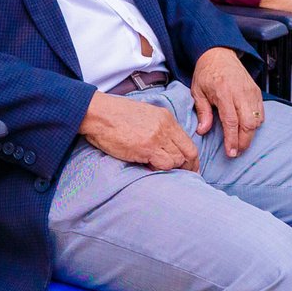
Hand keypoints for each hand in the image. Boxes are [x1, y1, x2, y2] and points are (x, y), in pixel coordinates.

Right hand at [79, 91, 198, 170]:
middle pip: (188, 153)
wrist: (99, 114)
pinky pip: (164, 164)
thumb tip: (167, 147)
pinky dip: (158, 169)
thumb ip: (159, 128)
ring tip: (154, 165)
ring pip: (176, 160)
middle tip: (181, 176)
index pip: (189, 143)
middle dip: (187, 168)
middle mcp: (165, 127)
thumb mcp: (145, 115)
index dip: (192, 160)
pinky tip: (147, 165)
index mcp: (166, 118)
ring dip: (168, 168)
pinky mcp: (147, 148)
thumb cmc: (116, 116)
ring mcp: (157, 137)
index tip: (189, 169)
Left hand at [189, 47, 263, 157]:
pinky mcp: (257, 92)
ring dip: (250, 135)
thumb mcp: (197, 91)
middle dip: (244, 142)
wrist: (219, 54)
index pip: (231, 121)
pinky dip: (256, 124)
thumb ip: (202, 112)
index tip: (231, 153)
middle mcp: (240, 92)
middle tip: (236, 152)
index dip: (232, 139)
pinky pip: (261, 113)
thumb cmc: (207, 73)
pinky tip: (246, 130)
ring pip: (257, 120)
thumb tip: (203, 131)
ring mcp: (251, 92)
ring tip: (240, 143)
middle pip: (248, 123)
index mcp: (224, 92)